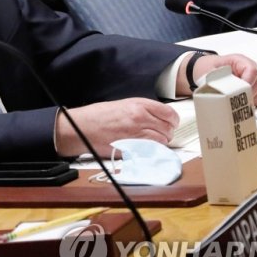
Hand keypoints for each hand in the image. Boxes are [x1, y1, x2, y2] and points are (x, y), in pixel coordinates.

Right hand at [54, 98, 178, 156]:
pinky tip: (144, 148)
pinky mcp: (132, 148)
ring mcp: (137, 134)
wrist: (83, 127)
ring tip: (151, 141)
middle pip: (168, 129)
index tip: (171, 123)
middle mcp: (140, 118)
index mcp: (139, 105)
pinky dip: (151, 151)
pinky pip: (151, 151)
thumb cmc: (98, 115)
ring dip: (160, 142)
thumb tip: (157, 117)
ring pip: (162, 141)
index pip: (169, 113)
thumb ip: (142, 109)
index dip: (172, 120)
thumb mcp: (123, 104)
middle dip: (166, 132)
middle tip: (160, 133)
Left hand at [180, 53, 256, 105]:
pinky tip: (244, 106)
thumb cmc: (208, 69)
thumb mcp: (208, 72)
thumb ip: (216, 80)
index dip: (248, 82)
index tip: (240, 93)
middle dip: (249, 95)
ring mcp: (254, 78)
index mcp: (239, 61)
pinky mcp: (255, 87)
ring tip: (240, 105)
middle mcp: (250, 68)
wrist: (207, 70)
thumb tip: (222, 92)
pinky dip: (255, 103)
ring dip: (253, 100)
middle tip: (237, 102)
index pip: (252, 70)